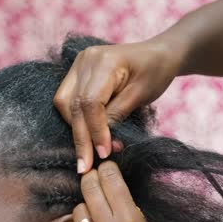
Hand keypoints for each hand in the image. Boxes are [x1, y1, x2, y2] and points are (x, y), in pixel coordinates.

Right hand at [54, 40, 182, 172]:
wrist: (158, 54)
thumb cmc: (155, 72)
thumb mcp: (142, 95)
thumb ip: (118, 115)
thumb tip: (102, 143)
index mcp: (105, 62)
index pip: (91, 103)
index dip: (95, 131)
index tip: (104, 154)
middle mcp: (85, 60)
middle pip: (73, 105)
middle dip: (80, 138)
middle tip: (85, 167)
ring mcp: (78, 64)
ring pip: (64, 103)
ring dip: (75, 130)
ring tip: (88, 154)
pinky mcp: (77, 72)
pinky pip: (67, 98)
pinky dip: (75, 119)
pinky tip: (87, 136)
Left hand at [68, 162, 187, 221]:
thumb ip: (127, 205)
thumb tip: (109, 182)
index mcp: (129, 221)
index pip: (110, 179)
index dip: (109, 169)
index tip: (109, 166)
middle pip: (89, 189)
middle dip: (94, 179)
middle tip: (98, 178)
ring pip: (78, 210)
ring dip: (88, 206)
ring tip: (101, 213)